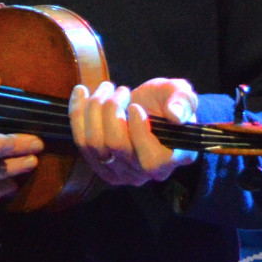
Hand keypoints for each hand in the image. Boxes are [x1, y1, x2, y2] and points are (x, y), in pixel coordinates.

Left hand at [69, 77, 199, 186]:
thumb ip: (183, 102)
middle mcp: (144, 173)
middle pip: (116, 146)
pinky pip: (80, 141)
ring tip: (106, 88)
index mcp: (171, 159)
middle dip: (112, 110)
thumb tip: (175, 114)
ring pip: (94, 143)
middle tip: (120, 89)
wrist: (148, 109)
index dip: (138, 130)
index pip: (150, 158)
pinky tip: (81, 92)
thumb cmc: (167, 103)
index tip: (135, 105)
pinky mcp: (99, 165)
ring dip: (94, 108)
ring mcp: (119, 172)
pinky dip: (77, 113)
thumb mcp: (182, 95)